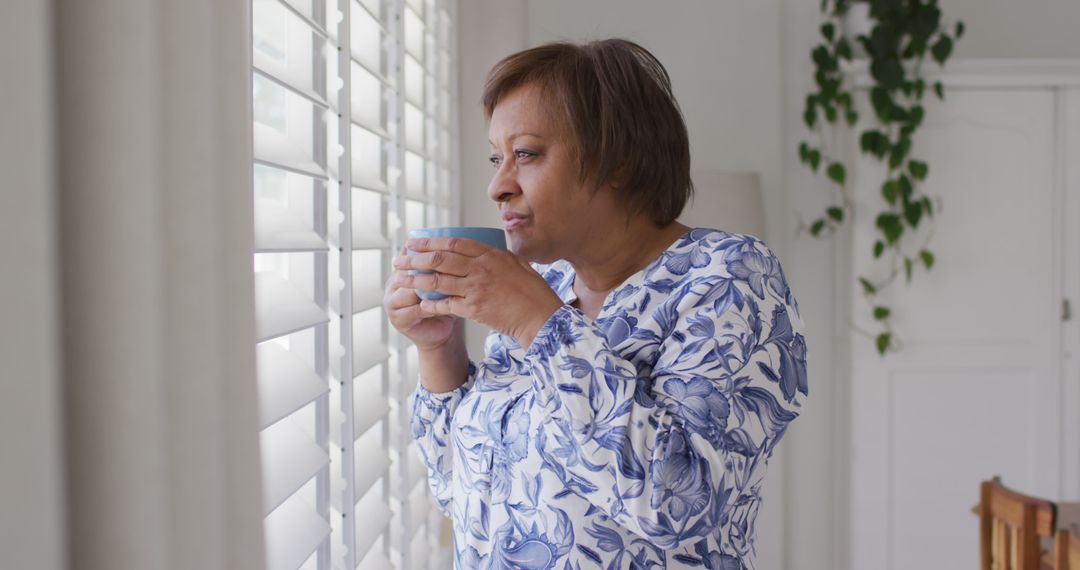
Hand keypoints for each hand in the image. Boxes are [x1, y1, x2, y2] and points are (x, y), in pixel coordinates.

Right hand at [383, 246, 459, 350]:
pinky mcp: (398, 319)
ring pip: (410, 290)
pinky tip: (445, 303)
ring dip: (429, 287)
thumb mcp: (441, 279)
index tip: (447, 249)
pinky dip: (431, 306)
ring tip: (449, 283)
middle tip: (450, 265)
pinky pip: (415, 309)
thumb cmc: (442, 302)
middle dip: (427, 268)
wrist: (439, 331)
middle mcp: (392, 284)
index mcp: (400, 270)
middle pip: (407, 271)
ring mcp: (392, 302)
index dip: (426, 252)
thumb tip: (451, 238)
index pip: (409, 256)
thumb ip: (439, 264)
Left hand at [391, 236, 564, 347]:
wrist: (541, 317)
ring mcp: (476, 289)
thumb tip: (483, 250)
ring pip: (438, 281)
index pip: (454, 243)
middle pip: (440, 259)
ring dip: (416, 279)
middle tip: (400, 258)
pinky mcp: (474, 309)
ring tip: (401, 278)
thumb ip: (497, 257)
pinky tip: (420, 303)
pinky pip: (446, 305)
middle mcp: (480, 269)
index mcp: (490, 255)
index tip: (415, 241)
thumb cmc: (534, 292)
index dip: (431, 241)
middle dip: (416, 258)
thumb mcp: (518, 264)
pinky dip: (431, 304)